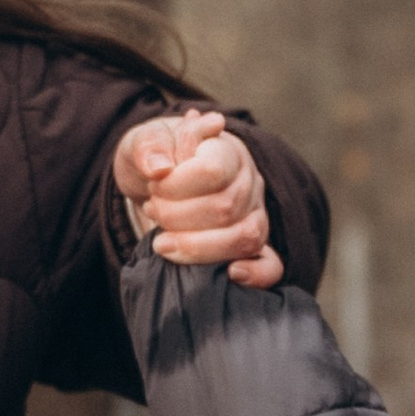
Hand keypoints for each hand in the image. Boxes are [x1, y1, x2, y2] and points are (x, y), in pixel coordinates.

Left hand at [114, 109, 283, 287]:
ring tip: (163, 241)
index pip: (212, 171)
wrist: (159, 182)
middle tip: (153, 210)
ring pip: (245, 238)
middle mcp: (249, 181)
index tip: (153, 186)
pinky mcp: (254, 245)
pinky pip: (271, 265)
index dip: (176, 186)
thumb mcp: (142, 141)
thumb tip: (159, 168)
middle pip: (225, 209)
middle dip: (176, 217)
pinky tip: (231, 274)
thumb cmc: (155, 159)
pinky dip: (256, 274)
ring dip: (196, 246)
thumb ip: (148, 146)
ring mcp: (256, 214)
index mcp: (227, 150)